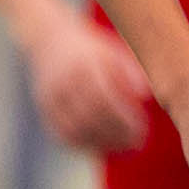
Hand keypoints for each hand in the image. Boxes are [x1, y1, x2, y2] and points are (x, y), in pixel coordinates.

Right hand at [27, 15, 151, 153]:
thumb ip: (131, 70)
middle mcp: (64, 81)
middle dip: (117, 133)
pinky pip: (62, 133)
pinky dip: (83, 145)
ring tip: (124, 147)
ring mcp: (50, 96)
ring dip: (101, 143)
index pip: (105, 97)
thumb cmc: (93, 50)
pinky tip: (102, 147)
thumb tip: (144, 96)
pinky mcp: (44, 108)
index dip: (124, 118)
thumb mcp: (114, 51)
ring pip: (75, 129)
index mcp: (84, 64)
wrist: (51, 42)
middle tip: (138, 142)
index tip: (144, 128)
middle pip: (91, 116)